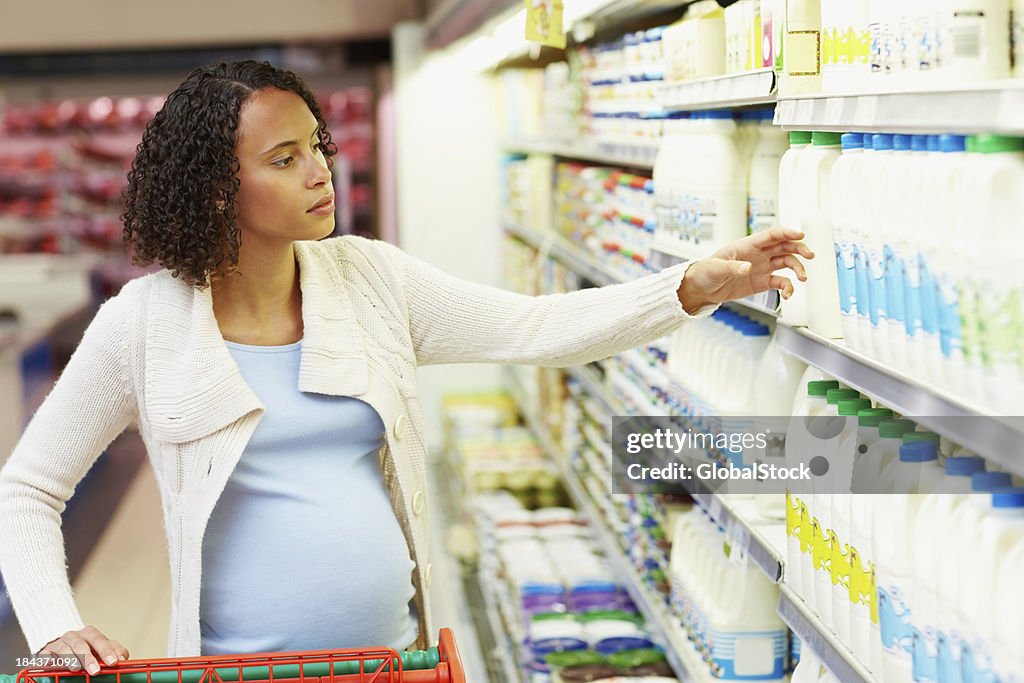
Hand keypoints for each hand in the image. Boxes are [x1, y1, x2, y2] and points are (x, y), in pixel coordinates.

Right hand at [39, 626, 128, 673]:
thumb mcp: (102, 648)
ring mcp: (59, 643)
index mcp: (90, 634)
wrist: (63, 645)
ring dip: (71, 659)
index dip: (107, 651)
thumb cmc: (86, 648)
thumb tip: (123, 659)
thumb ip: (114, 651)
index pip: (99, 640)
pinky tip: (51, 665)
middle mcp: (74, 636)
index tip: (113, 662)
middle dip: (88, 658)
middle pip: (82, 645)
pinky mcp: (46, 652)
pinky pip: (45, 655)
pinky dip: (48, 660)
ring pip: (64, 649)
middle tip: (95, 670)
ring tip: (76, 669)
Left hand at [677, 227, 813, 312]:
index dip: (787, 233)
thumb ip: (733, 267)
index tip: (800, 236)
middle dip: (799, 249)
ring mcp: (762, 268)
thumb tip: (748, 267)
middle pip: (784, 246)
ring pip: (787, 263)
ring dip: (798, 268)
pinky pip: (780, 282)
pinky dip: (788, 287)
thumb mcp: (716, 268)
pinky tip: (788, 294)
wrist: (702, 289)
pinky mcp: (762, 282)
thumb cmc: (706, 271)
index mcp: (748, 245)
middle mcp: (758, 254)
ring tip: (803, 278)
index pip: (772, 235)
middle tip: (810, 255)